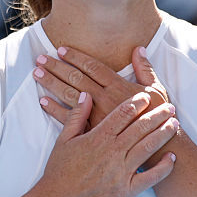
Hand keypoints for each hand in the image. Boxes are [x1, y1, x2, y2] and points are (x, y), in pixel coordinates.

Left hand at [33, 46, 168, 129]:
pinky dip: (55, 110)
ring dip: (52, 83)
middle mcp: (106, 99)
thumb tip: (138, 49)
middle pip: (77, 78)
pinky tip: (43, 101)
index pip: (93, 67)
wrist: (158, 148)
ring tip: (37, 73)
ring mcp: (97, 116)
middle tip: (41, 58)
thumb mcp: (156, 90)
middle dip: (57, 67)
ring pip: (70, 95)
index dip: (76, 57)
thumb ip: (145, 69)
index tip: (61, 49)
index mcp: (119, 87)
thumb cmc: (159, 118)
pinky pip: (70, 120)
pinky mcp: (92, 132)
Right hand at [37, 90, 177, 196]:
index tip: (147, 97)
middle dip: (157, 115)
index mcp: (98, 138)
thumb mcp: (63, 140)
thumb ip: (76, 116)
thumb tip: (85, 94)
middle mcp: (113, 152)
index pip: (123, 113)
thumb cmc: (59, 171)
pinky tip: (172, 158)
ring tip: (174, 124)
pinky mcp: (127, 190)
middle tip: (170, 107)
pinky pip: (150, 177)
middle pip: (141, 127)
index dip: (138, 103)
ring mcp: (121, 172)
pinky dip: (164, 167)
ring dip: (163, 134)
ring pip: (148, 147)